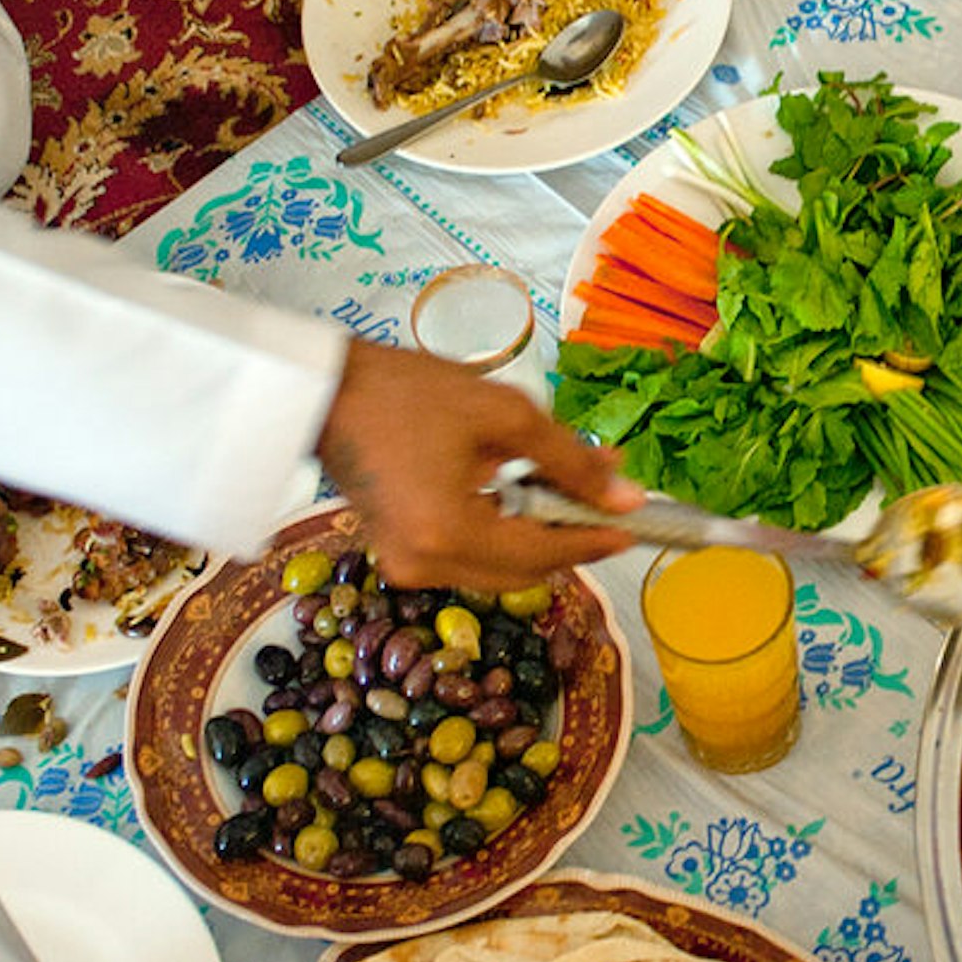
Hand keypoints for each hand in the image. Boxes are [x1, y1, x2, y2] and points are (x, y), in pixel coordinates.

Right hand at [317, 343, 635, 590]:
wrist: (325, 390)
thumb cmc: (407, 393)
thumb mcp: (504, 415)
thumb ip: (570, 461)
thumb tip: (624, 498)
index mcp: (447, 534)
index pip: (544, 554)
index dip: (595, 539)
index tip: (636, 522)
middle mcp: (424, 565)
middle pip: (523, 571)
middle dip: (569, 535)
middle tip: (604, 495)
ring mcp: (407, 565)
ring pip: (498, 567)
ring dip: (537, 532)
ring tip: (566, 484)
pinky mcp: (398, 554)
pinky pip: (468, 555)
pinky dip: (502, 530)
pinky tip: (522, 492)